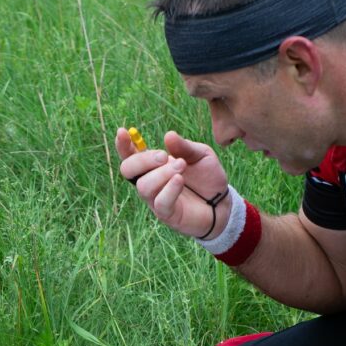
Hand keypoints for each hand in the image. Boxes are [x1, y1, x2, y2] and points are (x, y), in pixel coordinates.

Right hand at [115, 129, 231, 238]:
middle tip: (164, 156)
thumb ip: (184, 146)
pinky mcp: (167, 214)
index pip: (130, 156)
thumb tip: (168, 135)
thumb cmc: (207, 177)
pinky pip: (160, 202)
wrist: (222, 202)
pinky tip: (180, 180)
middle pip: (128, 170)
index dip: (123, 145)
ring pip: (143, 186)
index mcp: (153, 166)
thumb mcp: (200, 155)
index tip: (123, 131)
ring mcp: (155, 200)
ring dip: (162, 173)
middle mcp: (150, 182)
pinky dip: (169, 189)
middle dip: (142, 160)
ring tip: (182, 166)